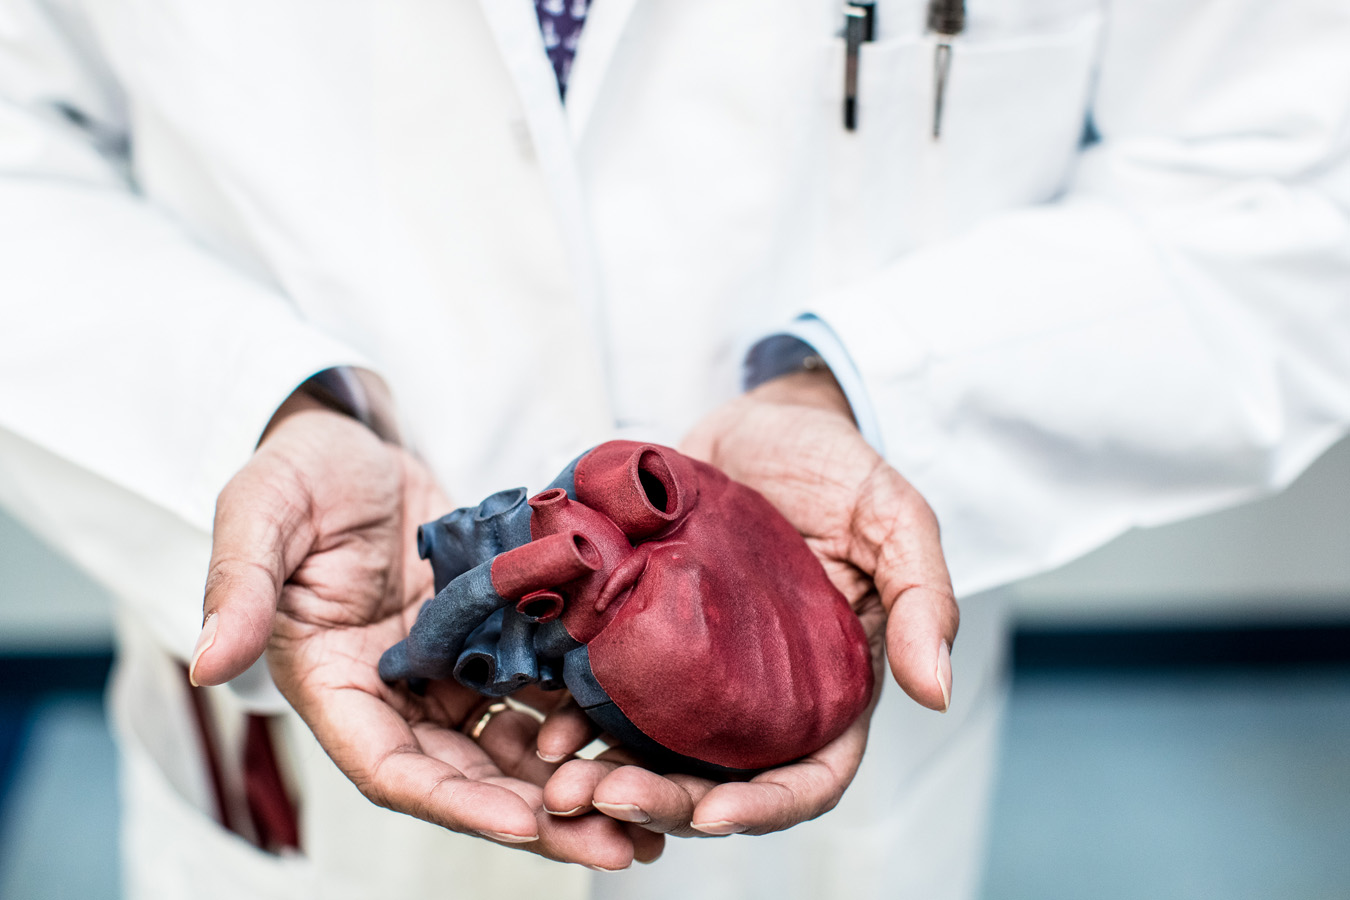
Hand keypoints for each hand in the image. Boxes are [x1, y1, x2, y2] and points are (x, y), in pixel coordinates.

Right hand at [189, 392, 660, 867]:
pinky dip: (580, 719)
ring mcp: (444, 672)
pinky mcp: (486, 642)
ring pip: (509, 746)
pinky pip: (536, 691)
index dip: (454, 801)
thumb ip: (238, 587)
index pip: (391, 766)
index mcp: (331, 682)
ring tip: (643, 809)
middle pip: (464, 776)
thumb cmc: (298, 471)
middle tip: (614, 841)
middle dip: (536, 815)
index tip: (523, 820)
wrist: (354, 438)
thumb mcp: (260, 514)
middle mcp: (391, 693)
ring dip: (570, 781)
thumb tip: (206, 662)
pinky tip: (634, 735)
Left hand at [536, 368, 957, 836]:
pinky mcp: (644, 634)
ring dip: (607, 779)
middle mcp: (759, 692)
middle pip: (718, 779)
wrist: (761, 418)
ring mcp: (697, 669)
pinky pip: (608, 693)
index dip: (767, 806)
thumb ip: (922, 600)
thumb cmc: (837, 467)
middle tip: (604, 796)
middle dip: (665, 804)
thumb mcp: (895, 520)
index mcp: (829, 684)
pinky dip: (575, 721)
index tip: (716, 811)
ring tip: (558, 783)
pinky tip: (543, 729)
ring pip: (655, 751)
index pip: (809, 774)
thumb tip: (935, 693)